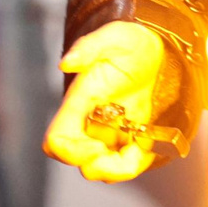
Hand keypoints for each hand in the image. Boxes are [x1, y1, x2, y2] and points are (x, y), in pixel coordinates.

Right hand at [42, 20, 178, 180]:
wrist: (150, 51)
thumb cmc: (129, 43)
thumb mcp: (115, 36)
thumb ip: (90, 46)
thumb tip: (66, 63)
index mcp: (78, 102)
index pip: (57, 141)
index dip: (72, 152)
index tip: (99, 145)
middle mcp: (86, 123)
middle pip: (78, 162)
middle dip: (103, 165)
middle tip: (131, 148)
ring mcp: (103, 133)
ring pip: (99, 169)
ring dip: (121, 168)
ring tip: (141, 146)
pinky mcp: (123, 138)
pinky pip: (122, 165)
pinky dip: (136, 163)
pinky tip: (147, 146)